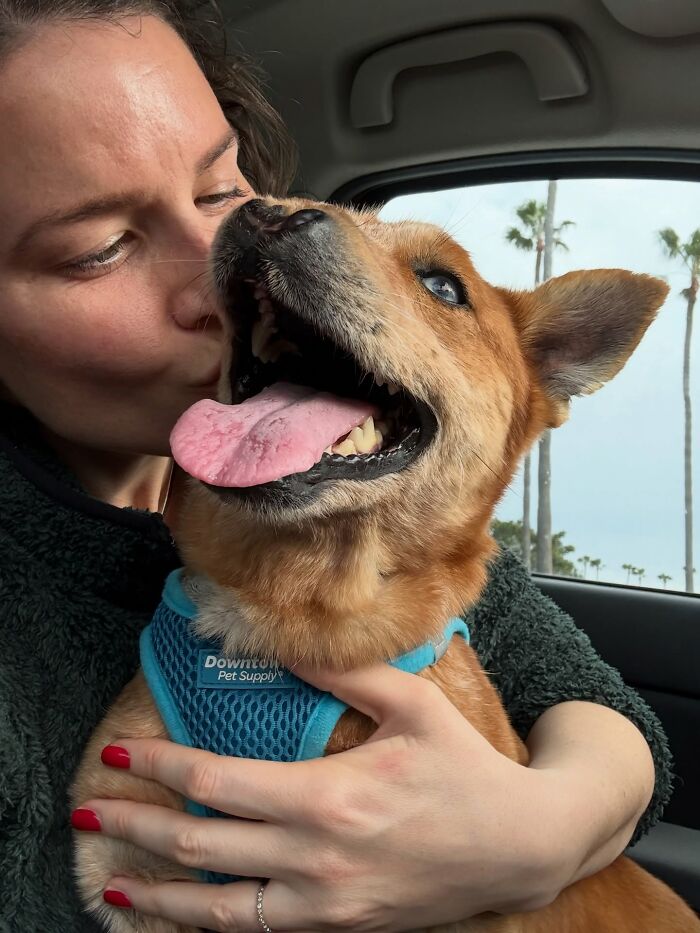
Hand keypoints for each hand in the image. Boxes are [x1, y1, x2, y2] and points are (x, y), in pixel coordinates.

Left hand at [76, 664, 573, 931]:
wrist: (517, 847)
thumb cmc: (465, 770)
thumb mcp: (413, 706)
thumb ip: (346, 674)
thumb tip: (289, 647)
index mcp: (328, 798)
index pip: (218, 783)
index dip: (162, 768)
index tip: (123, 755)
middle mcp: (315, 858)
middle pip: (202, 849)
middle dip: (137, 829)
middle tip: (90, 812)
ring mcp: (325, 904)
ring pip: (218, 912)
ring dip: (158, 898)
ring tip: (113, 887)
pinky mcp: (338, 927)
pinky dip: (209, 927)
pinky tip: (184, 917)